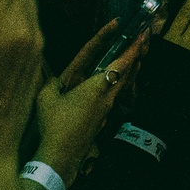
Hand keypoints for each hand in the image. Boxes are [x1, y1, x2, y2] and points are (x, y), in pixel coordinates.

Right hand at [31, 16, 151, 182]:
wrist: (61, 155)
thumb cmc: (54, 124)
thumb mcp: (47, 97)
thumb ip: (52, 82)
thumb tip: (53, 75)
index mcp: (97, 87)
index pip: (121, 63)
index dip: (132, 48)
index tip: (141, 34)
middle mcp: (107, 96)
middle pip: (128, 72)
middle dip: (136, 55)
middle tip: (142, 41)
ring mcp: (107, 109)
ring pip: (124, 85)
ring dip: (130, 69)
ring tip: (135, 57)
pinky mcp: (103, 118)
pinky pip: (116, 95)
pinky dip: (121, 83)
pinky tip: (116, 82)